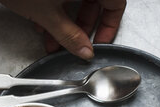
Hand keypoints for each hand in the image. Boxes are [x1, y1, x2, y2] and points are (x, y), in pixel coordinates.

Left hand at [0, 0, 126, 59]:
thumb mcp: (48, 15)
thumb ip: (70, 36)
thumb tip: (84, 50)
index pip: (116, 4)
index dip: (109, 26)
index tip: (99, 42)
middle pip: (96, 1)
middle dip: (82, 27)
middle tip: (76, 44)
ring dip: (66, 21)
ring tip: (53, 39)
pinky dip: (56, 8)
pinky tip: (43, 22)